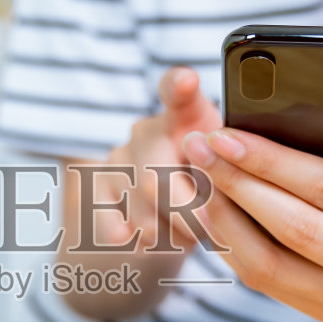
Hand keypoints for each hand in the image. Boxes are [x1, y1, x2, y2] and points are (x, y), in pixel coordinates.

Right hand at [92, 67, 220, 251]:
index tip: (187, 81)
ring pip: (139, 208)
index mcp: (186, 118)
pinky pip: (112, 222)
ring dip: (168, 232)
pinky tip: (145, 240)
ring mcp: (117, 158)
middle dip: (184, 212)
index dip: (180, 86)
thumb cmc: (210, 189)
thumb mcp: (227, 176)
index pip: (177, 93)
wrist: (167, 219)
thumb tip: (225, 193)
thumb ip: (225, 176)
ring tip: (185, 232)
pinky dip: (135, 240)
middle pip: (155, 175)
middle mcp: (146, 131)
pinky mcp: (96, 187)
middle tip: (207, 229)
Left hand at [181, 119, 322, 321]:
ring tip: (196, 178)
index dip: (276, 162)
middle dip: (238, 182)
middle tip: (199, 146)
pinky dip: (235, 250)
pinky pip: (270, 284)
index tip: (232, 134)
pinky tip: (216, 215)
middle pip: (292, 223)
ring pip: (270, 262)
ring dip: (225, 219)